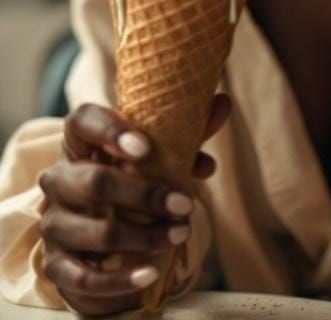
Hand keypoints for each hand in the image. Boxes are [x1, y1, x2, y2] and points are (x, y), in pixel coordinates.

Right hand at [38, 94, 230, 316]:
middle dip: (145, 194)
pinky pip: (86, 277)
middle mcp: (60, 179)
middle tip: (186, 202)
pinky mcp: (58, 264)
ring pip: (97, 232)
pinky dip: (122, 279)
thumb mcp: (153, 157)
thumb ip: (186, 133)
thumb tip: (223, 104)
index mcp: (79, 143)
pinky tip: (150, 273)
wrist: (95, 237)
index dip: (109, 130)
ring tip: (182, 232)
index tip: (146, 146)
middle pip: (94, 181)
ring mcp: (55, 223)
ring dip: (145, 236)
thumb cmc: (128, 182)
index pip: (82, 121)